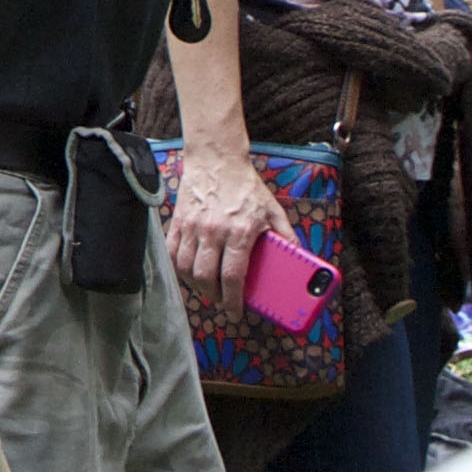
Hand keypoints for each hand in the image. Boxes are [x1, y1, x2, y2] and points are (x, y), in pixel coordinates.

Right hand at [167, 144, 291, 311]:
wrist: (216, 159)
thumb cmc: (245, 186)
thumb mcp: (272, 210)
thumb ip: (286, 236)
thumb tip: (298, 259)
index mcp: (239, 231)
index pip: (232, 276)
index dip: (233, 300)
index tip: (235, 312)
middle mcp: (213, 231)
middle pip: (206, 277)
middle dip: (214, 296)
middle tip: (222, 301)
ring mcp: (192, 226)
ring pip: (186, 269)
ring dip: (196, 285)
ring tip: (207, 288)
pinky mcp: (177, 221)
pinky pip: (172, 253)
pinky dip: (178, 268)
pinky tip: (188, 272)